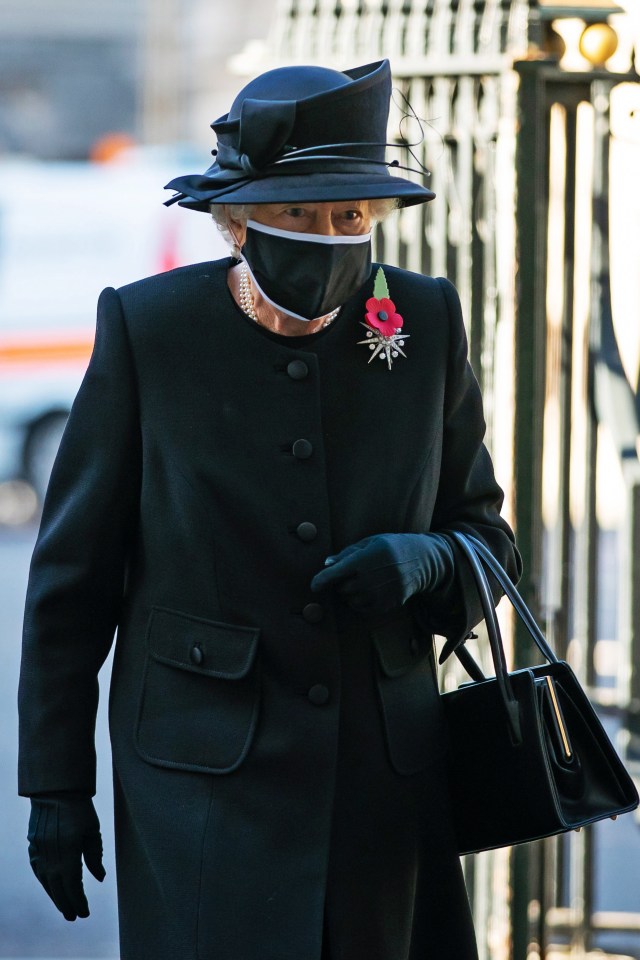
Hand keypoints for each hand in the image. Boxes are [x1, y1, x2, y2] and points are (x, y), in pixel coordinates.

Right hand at [27, 795, 105, 920]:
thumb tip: (100, 878)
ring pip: (46, 882)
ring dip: (55, 896)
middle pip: (58, 889)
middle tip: (74, 917)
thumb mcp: (92, 831)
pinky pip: (38, 870)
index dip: (79, 902)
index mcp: (68, 854)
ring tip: (64, 906)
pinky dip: (45, 882)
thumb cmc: (79, 808)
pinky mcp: (33, 846)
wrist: (55, 790)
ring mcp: (39, 852)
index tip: (85, 913)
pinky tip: (50, 886)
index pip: (74, 886)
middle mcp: (51, 857)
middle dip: (67, 904)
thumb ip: (95, 856)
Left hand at [310, 532, 453, 614]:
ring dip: (350, 593)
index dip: (321, 580)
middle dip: (341, 583)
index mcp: (366, 558)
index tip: (314, 585)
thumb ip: (347, 553)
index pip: (336, 572)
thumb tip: (326, 564)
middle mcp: (372, 578)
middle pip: (342, 588)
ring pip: (351, 600)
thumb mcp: (371, 542)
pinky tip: (370, 590)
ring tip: (363, 581)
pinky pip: (363, 608)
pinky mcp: (387, 604)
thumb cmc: (392, 547)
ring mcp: (380, 593)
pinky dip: (360, 602)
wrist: (422, 561)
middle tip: (353, 574)